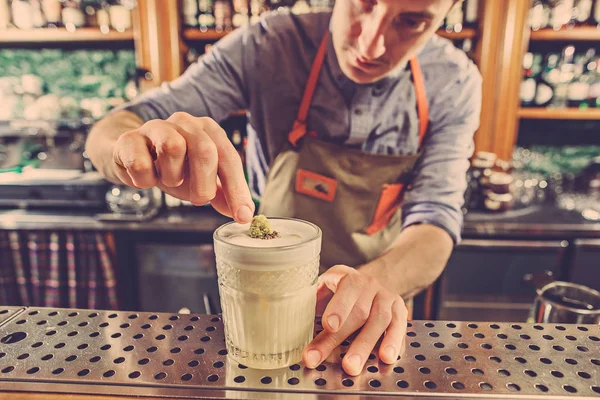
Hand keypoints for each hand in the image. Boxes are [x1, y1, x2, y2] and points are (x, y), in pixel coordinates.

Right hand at [111, 112, 253, 221]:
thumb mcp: (201, 180)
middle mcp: (186, 122)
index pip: (229, 158)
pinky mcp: (130, 139)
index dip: (237, 189)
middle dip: (204, 184)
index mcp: (209, 130)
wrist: (131, 155)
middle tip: (198, 200)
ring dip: (172, 177)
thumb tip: (244, 213)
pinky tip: (146, 178)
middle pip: (204, 150)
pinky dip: (145, 180)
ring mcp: (157, 127)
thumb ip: (223, 194)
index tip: (242, 215)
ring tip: (168, 180)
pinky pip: (140, 163)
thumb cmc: (173, 167)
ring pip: (173, 148)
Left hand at [302, 265, 406, 375]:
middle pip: (358, 312)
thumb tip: (290, 323)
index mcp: (348, 276)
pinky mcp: (399, 310)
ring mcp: (386, 297)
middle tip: (324, 358)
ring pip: (379, 321)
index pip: (346, 289)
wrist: (370, 284)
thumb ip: (311, 302)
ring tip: (351, 365)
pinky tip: (385, 357)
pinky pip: (398, 326)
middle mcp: (369, 284)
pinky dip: (393, 342)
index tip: (329, 325)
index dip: (338, 308)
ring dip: (364, 345)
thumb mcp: (324, 288)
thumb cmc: (340, 291)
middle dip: (340, 338)